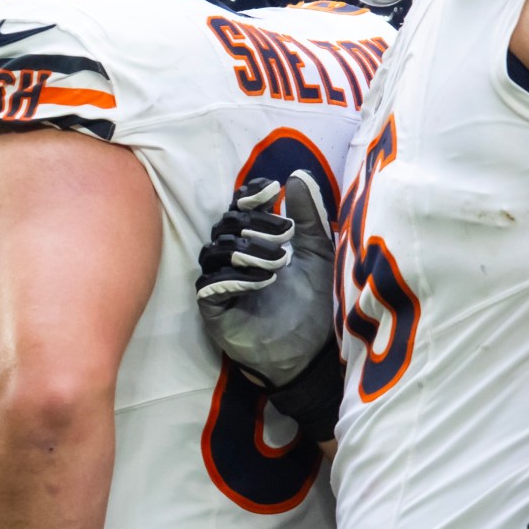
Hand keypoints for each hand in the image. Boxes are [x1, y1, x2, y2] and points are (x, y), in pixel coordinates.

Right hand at [195, 173, 334, 386]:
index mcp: (254, 241)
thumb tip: (296, 176)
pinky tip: (263, 281)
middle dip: (253, 225)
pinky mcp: (213, 311)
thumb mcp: (319, 254)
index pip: (239, 208)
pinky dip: (234, 279)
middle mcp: (232, 260)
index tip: (270, 190)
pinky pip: (209, 287)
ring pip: (214, 253)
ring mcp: (220, 285)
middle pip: (224, 226)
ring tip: (279, 264)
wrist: (314, 351)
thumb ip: (308, 217)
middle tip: (285, 236)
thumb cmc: (315, 303)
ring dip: (247, 252)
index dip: (249, 196)